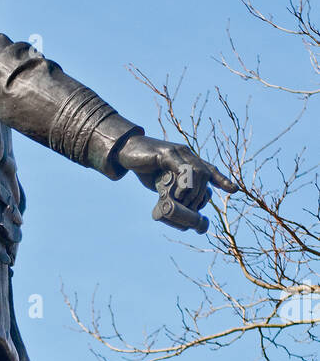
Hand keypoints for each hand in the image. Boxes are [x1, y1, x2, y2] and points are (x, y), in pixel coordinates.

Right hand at [117, 134, 236, 232]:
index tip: (233, 190)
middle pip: (206, 175)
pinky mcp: (166, 154)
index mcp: (188, 160)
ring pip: (198, 172)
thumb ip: (173, 190)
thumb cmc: (144, 166)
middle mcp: (187, 154)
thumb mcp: (162, 180)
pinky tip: (176, 194)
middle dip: (201, 196)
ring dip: (193, 192)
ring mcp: (178, 152)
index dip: (222, 180)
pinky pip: (183, 169)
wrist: (126, 150)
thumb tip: (178, 207)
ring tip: (181, 204)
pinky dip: (183, 183)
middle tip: (189, 211)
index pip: (210, 169)